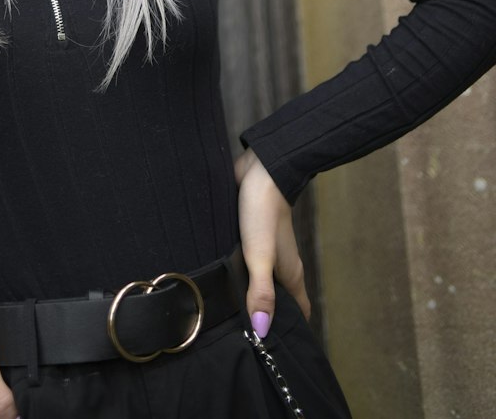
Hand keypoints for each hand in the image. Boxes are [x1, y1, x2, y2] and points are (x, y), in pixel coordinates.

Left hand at [235, 148, 309, 338]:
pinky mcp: (249, 234)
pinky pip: (247, 260)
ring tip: (229, 314)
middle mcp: (281, 263)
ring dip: (251, 293)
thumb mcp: (261, 256)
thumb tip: (262, 331)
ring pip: (263, 278)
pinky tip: (221, 277)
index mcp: (290, 273)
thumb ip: (261, 291)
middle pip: (280, 298)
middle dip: (268, 316)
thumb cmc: (262, 212)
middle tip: (247, 338)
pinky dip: (239, 271)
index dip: (292, 330)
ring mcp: (266, 248)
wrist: (260, 168)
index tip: (277, 351)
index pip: (299, 310)